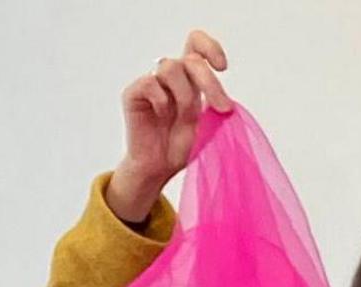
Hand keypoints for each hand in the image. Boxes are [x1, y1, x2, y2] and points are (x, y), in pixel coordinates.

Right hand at [109, 32, 232, 224]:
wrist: (159, 168)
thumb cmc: (182, 146)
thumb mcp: (209, 126)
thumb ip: (216, 107)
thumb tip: (226, 102)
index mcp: (189, 78)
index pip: (196, 43)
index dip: (210, 47)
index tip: (223, 67)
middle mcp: (170, 75)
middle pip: (192, 59)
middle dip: (211, 83)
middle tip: (223, 108)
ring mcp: (151, 82)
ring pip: (171, 67)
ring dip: (185, 96)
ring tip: (183, 118)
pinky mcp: (134, 93)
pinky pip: (150, 83)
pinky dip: (162, 102)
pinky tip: (160, 116)